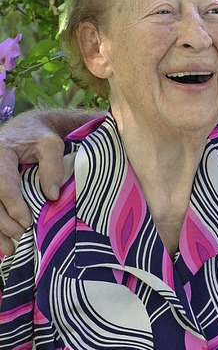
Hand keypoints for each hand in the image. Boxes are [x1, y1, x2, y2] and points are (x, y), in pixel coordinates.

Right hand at [0, 110, 65, 254]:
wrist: (26, 129)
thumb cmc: (40, 136)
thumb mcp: (51, 144)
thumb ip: (53, 166)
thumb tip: (52, 195)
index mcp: (1, 153)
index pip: (3, 183)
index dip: (13, 205)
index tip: (26, 221)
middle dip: (3, 221)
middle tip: (20, 235)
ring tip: (8, 248)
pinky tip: (1, 243)